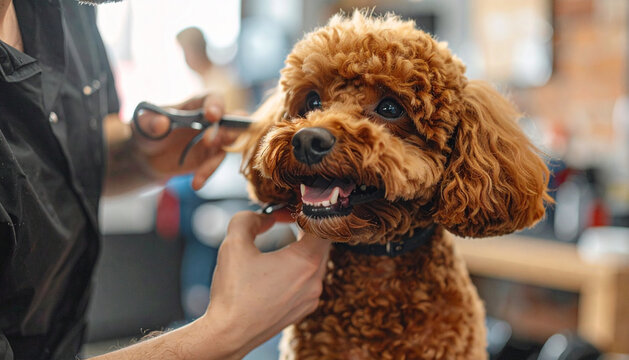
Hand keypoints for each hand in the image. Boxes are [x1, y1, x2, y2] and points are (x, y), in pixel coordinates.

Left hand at [132, 94, 243, 189]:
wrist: (147, 157)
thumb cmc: (147, 131)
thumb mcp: (143, 124)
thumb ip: (151, 122)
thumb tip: (162, 124)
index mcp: (196, 105)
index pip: (213, 99)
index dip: (216, 105)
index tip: (212, 115)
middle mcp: (210, 121)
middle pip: (232, 121)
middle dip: (227, 130)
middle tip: (210, 142)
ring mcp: (213, 140)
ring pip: (228, 146)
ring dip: (217, 158)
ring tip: (201, 173)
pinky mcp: (211, 158)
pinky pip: (216, 164)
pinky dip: (208, 173)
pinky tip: (196, 183)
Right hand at [202, 211, 330, 358]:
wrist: (228, 334)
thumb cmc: (233, 291)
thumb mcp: (234, 244)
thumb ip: (248, 219)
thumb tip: (264, 217)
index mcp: (305, 262)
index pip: (324, 226)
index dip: (309, 211)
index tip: (291, 207)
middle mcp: (315, 281)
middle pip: (323, 244)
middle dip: (306, 228)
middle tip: (287, 218)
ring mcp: (311, 298)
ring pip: (316, 263)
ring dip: (303, 248)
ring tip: (283, 240)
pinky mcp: (303, 310)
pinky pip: (309, 281)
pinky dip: (299, 269)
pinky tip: (278, 267)